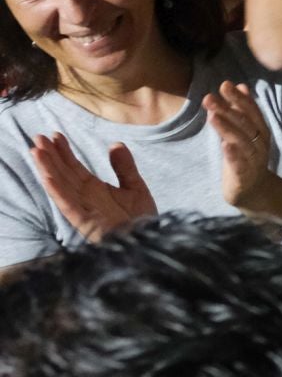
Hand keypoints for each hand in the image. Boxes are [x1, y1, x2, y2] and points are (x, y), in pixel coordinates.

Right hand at [30, 134, 156, 240]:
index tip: (55, 134)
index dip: (64, 152)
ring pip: (61, 186)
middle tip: (39, 137)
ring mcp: (83, 209)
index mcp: (94, 189)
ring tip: (36, 151)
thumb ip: (124, 167)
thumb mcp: (135, 187)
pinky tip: (48, 177)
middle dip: (50, 156)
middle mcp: (85, 197)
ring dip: (47, 169)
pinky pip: (69, 205)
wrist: (149, 241)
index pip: (74, 167)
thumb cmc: (141, 219)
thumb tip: (115, 143)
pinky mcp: (85, 221)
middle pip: (63, 174)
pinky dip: (57, 191)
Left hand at [203, 80, 281, 214]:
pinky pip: (240, 165)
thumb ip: (242, 110)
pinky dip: (234, 155)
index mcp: (260, 131)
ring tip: (213, 116)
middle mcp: (259, 143)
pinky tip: (225, 146)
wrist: (254, 190)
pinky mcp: (244, 176)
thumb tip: (240, 85)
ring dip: (228, 128)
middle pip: (245, 124)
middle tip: (210, 97)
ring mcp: (253, 160)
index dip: (239, 98)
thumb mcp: (245, 131)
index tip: (225, 84)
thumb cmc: (246, 156)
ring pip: (242, 142)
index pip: (251, 111)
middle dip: (228, 109)